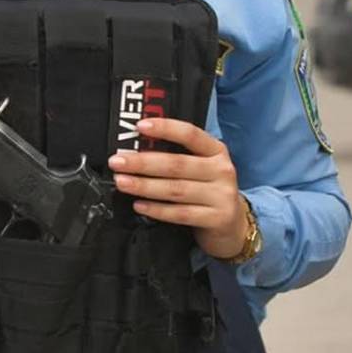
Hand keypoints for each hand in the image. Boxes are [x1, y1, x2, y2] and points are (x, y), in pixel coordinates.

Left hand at [108, 118, 247, 259]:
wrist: (233, 226)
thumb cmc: (208, 191)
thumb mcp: (201, 168)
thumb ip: (178, 156)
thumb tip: (137, 149)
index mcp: (216, 151)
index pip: (190, 134)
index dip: (165, 128)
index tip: (140, 126)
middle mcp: (222, 170)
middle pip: (177, 164)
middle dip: (143, 162)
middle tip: (117, 161)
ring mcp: (221, 195)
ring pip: (175, 189)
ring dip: (144, 185)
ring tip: (122, 182)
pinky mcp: (216, 218)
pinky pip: (180, 213)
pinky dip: (157, 209)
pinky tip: (139, 205)